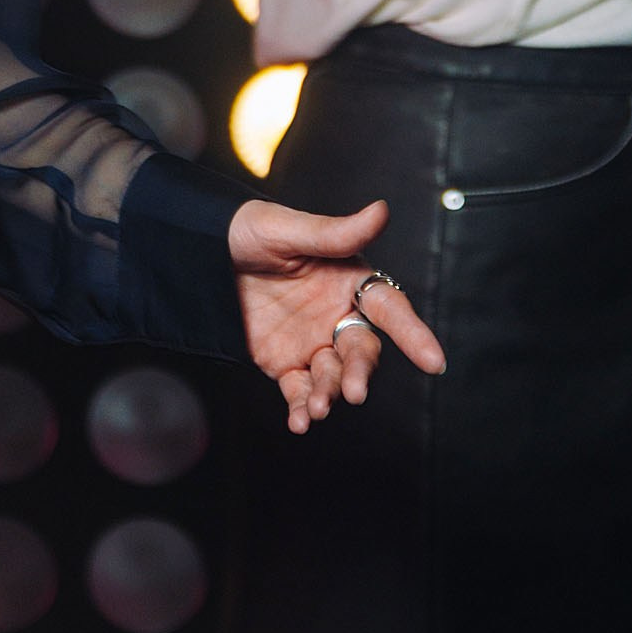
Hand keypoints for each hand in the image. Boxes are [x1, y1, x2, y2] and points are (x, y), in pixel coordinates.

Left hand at [228, 197, 445, 435]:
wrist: (197, 253)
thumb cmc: (247, 230)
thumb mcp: (288, 228)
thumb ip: (334, 232)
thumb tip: (380, 211)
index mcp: (348, 280)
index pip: (389, 309)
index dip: (413, 334)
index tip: (435, 362)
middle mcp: (337, 314)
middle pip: (361, 350)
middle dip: (360, 373)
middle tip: (354, 391)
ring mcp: (311, 340)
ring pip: (333, 375)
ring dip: (330, 393)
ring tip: (318, 408)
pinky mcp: (284, 361)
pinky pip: (300, 389)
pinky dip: (303, 408)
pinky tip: (301, 421)